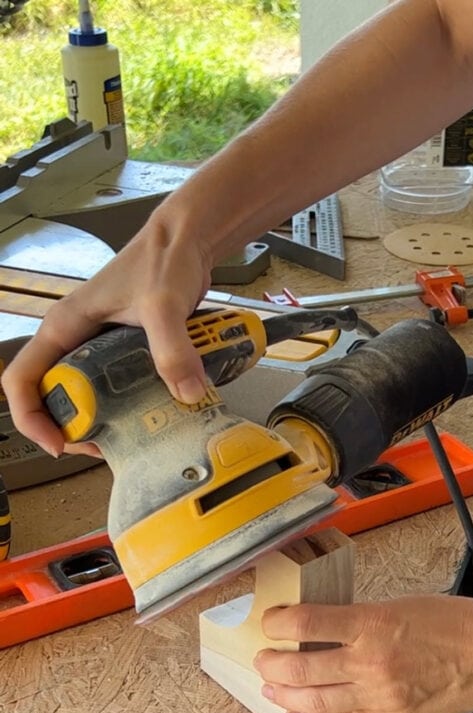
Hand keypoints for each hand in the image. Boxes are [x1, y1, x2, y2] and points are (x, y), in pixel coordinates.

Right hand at [0, 218, 212, 455]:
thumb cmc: (163, 259)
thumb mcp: (164, 305)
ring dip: (100, 423)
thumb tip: (187, 394)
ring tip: (126, 440)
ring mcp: (99, 347)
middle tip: (102, 449)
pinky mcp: (126, 351)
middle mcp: (75, 340)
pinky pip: (116, 389)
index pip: (22, 380)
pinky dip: (128, 408)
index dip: (32, 418)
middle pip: (53, 397)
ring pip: (84, 397)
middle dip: (71, 428)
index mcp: (64, 327)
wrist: (188, 241)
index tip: (60, 443)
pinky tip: (151, 418)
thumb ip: (173, 348)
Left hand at [255, 595, 472, 712]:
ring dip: (284, 695)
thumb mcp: (400, 605)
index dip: (278, 623)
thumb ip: (361, 620)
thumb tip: (322, 629)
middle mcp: (371, 663)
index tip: (270, 622)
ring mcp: (381, 697)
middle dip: (272, 665)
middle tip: (262, 659)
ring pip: (315, 702)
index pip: (307, 623)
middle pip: (300, 669)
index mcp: (373, 624)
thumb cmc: (454, 622)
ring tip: (270, 689)